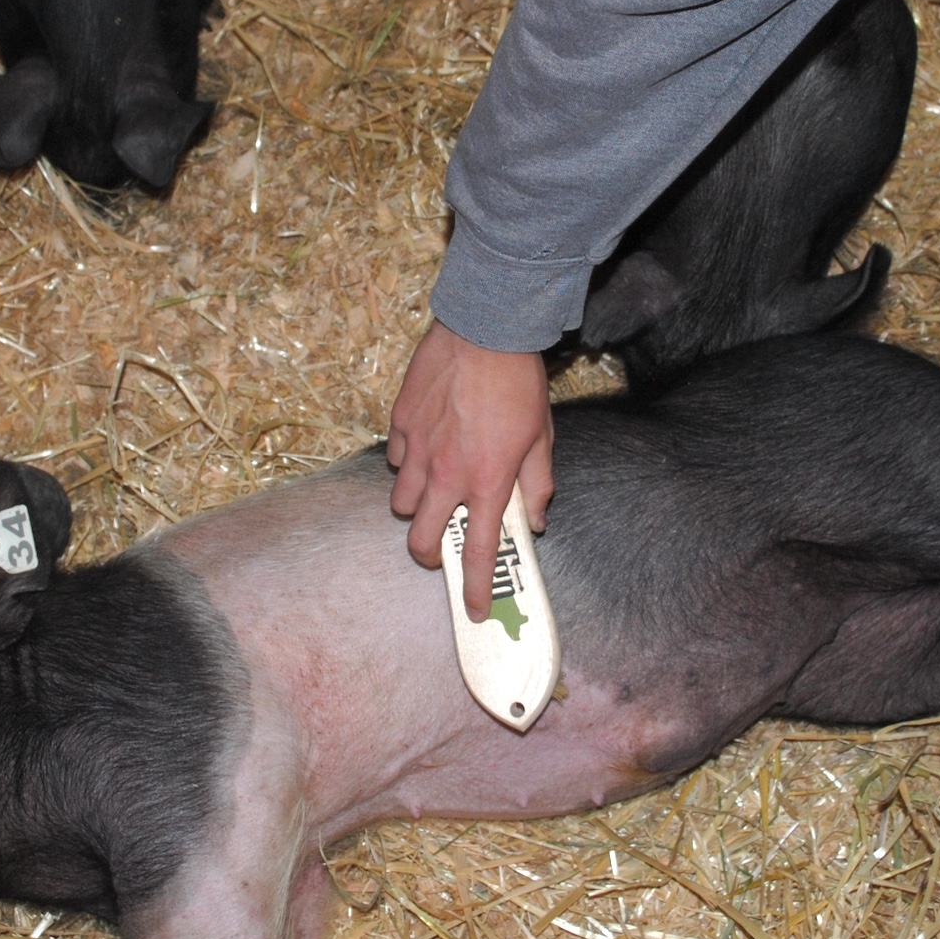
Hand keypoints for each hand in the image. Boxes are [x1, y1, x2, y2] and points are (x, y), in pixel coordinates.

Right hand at [386, 322, 554, 620]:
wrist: (487, 329)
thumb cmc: (519, 383)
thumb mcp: (542, 438)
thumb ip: (537, 486)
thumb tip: (534, 521)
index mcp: (488, 483)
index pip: (479, 552)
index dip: (476, 588)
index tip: (474, 609)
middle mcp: (447, 474)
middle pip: (421, 540)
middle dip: (429, 553)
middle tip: (444, 546)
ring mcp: (418, 449)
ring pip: (400, 502)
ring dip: (416, 506)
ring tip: (434, 489)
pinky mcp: (400, 423)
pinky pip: (396, 460)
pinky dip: (409, 463)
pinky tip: (427, 446)